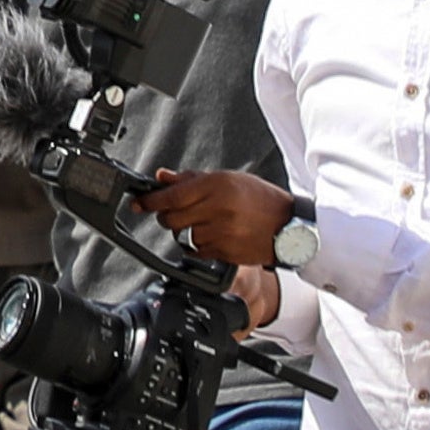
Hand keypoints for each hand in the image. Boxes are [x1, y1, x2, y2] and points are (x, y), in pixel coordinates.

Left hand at [139, 169, 291, 271]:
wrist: (289, 227)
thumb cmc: (260, 200)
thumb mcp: (228, 179)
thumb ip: (192, 179)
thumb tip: (162, 177)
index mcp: (218, 185)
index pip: (172, 195)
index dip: (151, 200)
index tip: (140, 202)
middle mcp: (218, 208)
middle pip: (172, 218)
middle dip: (166, 217)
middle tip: (173, 213)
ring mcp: (222, 232)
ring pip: (184, 235)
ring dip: (187, 231)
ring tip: (208, 222)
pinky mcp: (224, 252)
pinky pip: (197, 250)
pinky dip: (200, 245)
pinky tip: (217, 235)